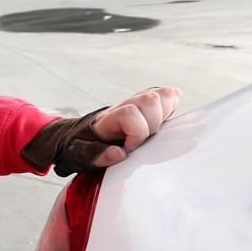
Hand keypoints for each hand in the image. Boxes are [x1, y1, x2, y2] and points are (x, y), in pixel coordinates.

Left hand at [21, 86, 181, 175]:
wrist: (84, 136)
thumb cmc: (84, 146)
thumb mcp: (80, 155)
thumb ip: (96, 155)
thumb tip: (120, 154)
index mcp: (108, 118)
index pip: (129, 113)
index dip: (136, 133)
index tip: (129, 148)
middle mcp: (124, 105)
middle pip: (150, 99)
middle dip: (153, 124)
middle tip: (143, 140)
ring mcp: (138, 102)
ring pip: (163, 94)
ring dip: (164, 115)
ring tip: (153, 131)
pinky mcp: (150, 104)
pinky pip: (170, 96)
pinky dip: (171, 107)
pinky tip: (162, 122)